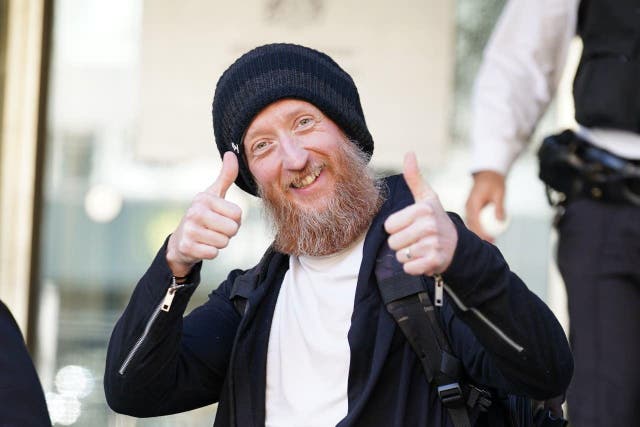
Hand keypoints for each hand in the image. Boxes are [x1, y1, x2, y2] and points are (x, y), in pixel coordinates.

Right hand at [166, 152, 241, 276]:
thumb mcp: (214, 195)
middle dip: (228, 233)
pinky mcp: (187, 247)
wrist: (180, 240)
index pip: (238, 214)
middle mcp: (195, 211)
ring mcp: (189, 230)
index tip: (222, 217)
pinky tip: (201, 246)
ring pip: (224, 242)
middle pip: (233, 229)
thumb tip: (231, 153)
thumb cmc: (203, 215)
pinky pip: (213, 253)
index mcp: (204, 198)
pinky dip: (210, 252)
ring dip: (219, 243)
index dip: (234, 220)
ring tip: (208, 237)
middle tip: (216, 229)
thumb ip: (226, 176)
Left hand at [384, 152, 457, 275]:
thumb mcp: (426, 198)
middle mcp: (429, 226)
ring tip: (421, 248)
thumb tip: (409, 153)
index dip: (397, 228)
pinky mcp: (435, 262)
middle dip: (402, 243)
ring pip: (400, 256)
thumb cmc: (435, 218)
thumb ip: (415, 177)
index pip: (388, 226)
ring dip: (408, 255)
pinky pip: (409, 268)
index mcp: (422, 209)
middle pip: (393, 242)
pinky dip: (414, 267)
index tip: (411, 225)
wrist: (457, 244)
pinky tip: (425, 259)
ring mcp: (433, 245)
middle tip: (417, 239)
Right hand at [464, 170, 505, 242]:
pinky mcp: (472, 208)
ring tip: (489, 241)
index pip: (475, 221)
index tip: (488, 239)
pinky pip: (475, 219)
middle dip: (479, 235)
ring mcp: (469, 207)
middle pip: (471, 224)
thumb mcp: (499, 194)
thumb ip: (499, 207)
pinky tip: (489, 232)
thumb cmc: (495, 182)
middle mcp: (468, 206)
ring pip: (472, 223)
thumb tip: (501, 221)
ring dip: (479, 232)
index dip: (480, 231)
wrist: (488, 174)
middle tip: (490, 243)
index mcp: (473, 203)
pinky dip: (480, 226)